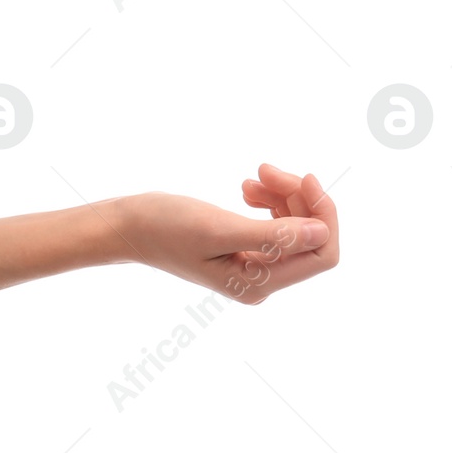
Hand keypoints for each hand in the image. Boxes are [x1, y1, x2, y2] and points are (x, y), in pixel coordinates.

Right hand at [114, 164, 338, 303]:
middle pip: (309, 238)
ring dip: (281, 196)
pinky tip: (247, 189)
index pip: (320, 254)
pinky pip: (275, 225)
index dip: (323, 214)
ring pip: (294, 227)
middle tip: (264, 168)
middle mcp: (261, 281)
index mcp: (258, 283)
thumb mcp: (218, 228)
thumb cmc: (164, 226)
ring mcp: (254, 267)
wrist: (128, 226)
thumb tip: (321, 232)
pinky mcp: (244, 251)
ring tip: (252, 177)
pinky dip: (269, 202)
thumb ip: (272, 235)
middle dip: (297, 199)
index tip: (304, 177)